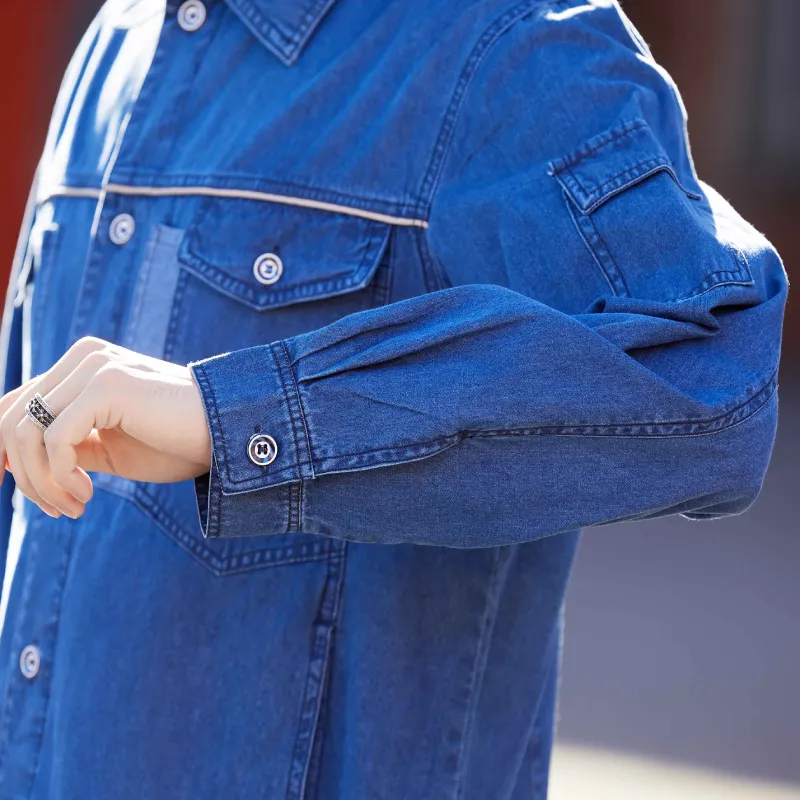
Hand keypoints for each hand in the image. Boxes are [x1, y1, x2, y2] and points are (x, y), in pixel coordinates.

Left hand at [0, 337, 211, 518]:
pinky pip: (56, 439)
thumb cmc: (175, 442)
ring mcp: (94, 367)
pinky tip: (88, 495)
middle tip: (54, 510)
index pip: (14, 405)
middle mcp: (82, 358)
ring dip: (42, 483)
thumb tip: (16, 465)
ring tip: (73, 507)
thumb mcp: (107, 446)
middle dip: (22, 474)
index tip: (14, 493)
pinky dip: (62, 476)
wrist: (227, 433)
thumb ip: (64, 445)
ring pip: (26, 433)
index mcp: (80, 366)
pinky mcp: (107, 385)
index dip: (1, 452)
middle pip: (10, 420)